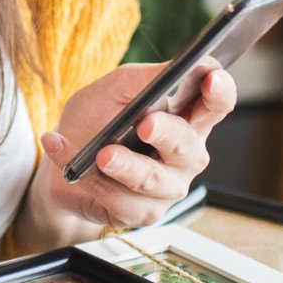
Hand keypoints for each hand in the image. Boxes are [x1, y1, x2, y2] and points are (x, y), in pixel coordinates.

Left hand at [26, 61, 237, 245]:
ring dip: (125, 166)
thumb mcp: (114, 89)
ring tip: (102, 154)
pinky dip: (90, 179)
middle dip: (167, 134)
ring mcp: (167, 188)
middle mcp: (185, 157)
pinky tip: (63, 153)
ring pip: (153, 180)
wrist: (62, 163)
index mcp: (187, 119)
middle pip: (188, 146)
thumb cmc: (95, 121)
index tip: (210, 79)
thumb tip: (174, 69)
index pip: (216, 105)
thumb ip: (144, 79)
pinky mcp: (142, 213)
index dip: (220, 92)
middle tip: (146, 124)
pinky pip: (120, 201)